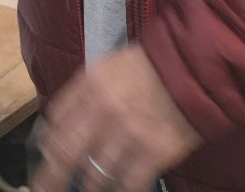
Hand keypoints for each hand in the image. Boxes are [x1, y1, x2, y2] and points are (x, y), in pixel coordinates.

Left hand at [32, 44, 201, 191]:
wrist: (199, 67)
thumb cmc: (152, 66)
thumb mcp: (109, 67)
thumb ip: (83, 92)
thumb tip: (60, 123)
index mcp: (91, 83)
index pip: (55, 122)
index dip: (48, 146)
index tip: (47, 160)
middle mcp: (104, 109)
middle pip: (65, 154)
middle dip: (51, 179)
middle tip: (45, 191)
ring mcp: (130, 133)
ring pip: (95, 175)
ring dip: (91, 187)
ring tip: (91, 189)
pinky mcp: (156, 153)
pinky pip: (128, 184)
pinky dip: (121, 191)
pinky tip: (119, 189)